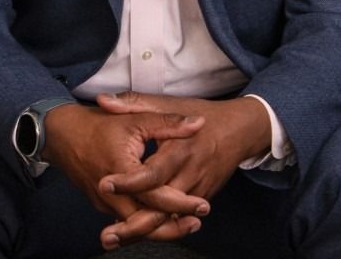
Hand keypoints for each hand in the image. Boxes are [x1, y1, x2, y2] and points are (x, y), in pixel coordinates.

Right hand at [42, 103, 209, 247]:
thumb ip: (167, 123)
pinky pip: (127, 220)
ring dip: (162, 229)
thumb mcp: (135, 117)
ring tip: (188, 225)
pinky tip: (164, 219)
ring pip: (137, 227)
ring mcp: (105, 203)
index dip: (181, 203)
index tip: (202, 205)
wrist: (62, 134)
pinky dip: (146, 223)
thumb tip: (198, 124)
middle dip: (175, 225)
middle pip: (147, 221)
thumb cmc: (99, 124)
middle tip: (199, 219)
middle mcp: (111, 194)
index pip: (155, 196)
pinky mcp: (103, 205)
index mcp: (121, 170)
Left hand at [95, 92, 271, 245]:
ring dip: (142, 232)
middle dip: (133, 224)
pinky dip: (157, 227)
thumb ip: (133, 103)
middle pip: (160, 207)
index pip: (152, 173)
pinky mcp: (200, 199)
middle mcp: (189, 174)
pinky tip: (134, 232)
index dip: (129, 181)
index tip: (105, 183)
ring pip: (168, 219)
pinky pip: (177, 218)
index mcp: (179, 149)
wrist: (238, 130)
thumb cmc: (200, 114)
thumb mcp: (167, 103)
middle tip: (106, 235)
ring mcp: (197, 191)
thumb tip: (102, 100)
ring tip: (113, 239)